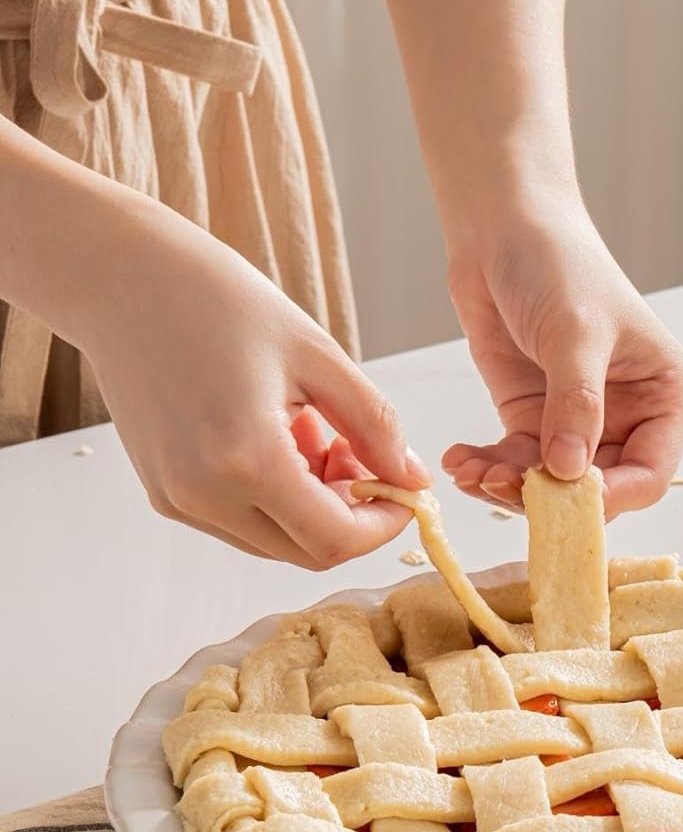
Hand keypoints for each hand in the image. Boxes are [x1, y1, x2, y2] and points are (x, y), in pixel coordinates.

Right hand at [80, 201, 429, 567]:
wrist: (121, 279)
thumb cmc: (217, 300)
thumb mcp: (318, 355)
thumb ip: (375, 426)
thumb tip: (412, 479)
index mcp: (247, 460)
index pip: (336, 539)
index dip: (384, 524)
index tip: (406, 490)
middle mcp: (205, 495)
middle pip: (308, 551)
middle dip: (351, 514)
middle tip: (360, 453)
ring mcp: (179, 500)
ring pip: (275, 541)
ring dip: (314, 505)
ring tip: (314, 432)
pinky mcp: (164, 495)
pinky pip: (240, 522)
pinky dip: (275, 496)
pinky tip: (277, 435)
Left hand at [441, 201, 682, 514]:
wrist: (502, 227)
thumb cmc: (557, 263)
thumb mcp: (574, 332)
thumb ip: (577, 404)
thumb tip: (570, 473)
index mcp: (665, 397)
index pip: (649, 474)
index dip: (611, 497)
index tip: (564, 503)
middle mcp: (629, 418)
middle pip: (597, 490)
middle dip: (549, 498)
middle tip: (500, 487)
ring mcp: (578, 423)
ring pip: (551, 486)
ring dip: (510, 488)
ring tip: (472, 472)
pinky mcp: (534, 420)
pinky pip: (516, 465)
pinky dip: (488, 470)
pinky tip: (462, 461)